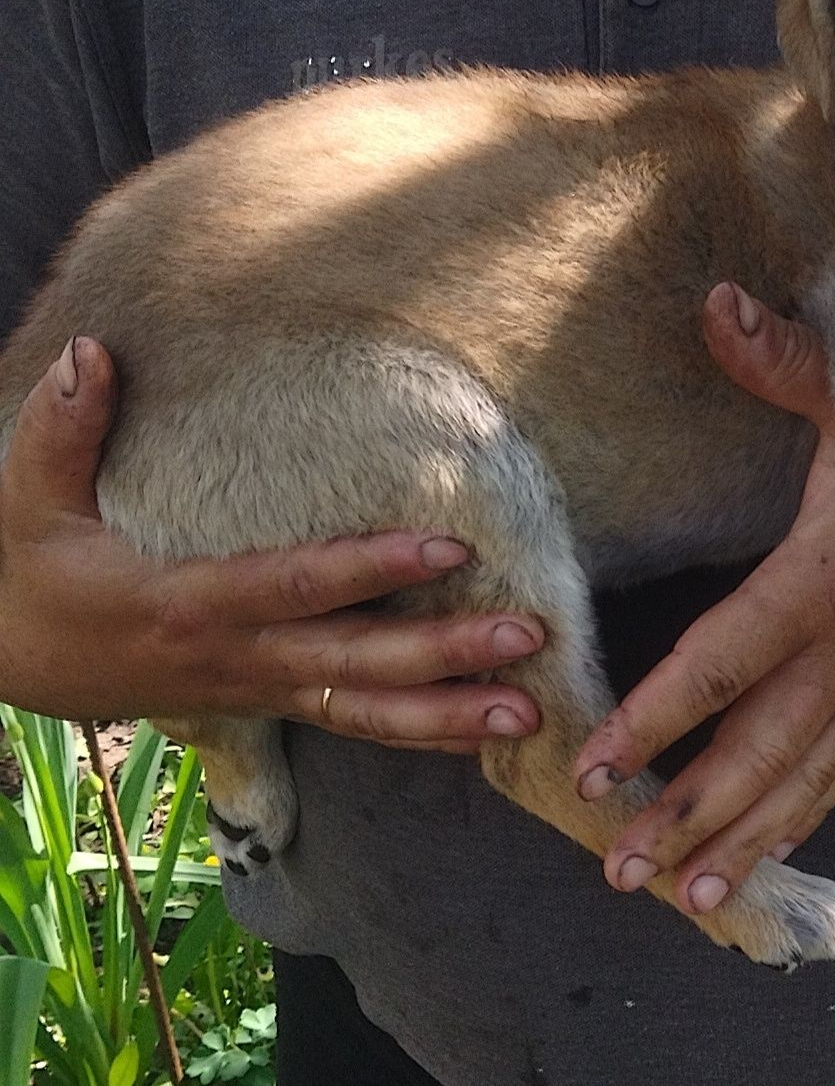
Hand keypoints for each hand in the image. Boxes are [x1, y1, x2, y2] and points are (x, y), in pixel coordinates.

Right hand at [0, 337, 545, 749]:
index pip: (294, 584)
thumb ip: (60, 429)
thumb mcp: (23, 503)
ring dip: (449, 715)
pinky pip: (351, 725)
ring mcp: (254, 689)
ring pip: (361, 713)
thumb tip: (89, 351)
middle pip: (351, 663)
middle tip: (526, 636)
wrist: (4, 663)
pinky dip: (419, 733)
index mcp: (184, 604)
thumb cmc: (25, 576)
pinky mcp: (267, 702)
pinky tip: (486, 734)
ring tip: (530, 709)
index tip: (450, 547)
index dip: (370, 569)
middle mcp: (234, 657)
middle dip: (442, 653)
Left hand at [573, 284, 834, 914]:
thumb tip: (712, 305)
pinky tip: (774, 855)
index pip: (722, 664)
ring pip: (807, 779)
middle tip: (622, 872)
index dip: (652, 719)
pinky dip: (807, 816)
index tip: (593, 767)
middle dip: (690, 818)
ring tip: (689, 903)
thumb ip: (783, 360)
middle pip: (759, 752)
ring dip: (747, 843)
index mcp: (826, 581)